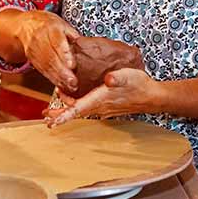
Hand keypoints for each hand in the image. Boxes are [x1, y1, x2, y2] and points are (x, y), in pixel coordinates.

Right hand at [16, 10, 79, 91]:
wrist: (26, 26)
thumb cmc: (47, 24)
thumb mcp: (61, 23)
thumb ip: (72, 34)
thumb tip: (83, 46)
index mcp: (50, 28)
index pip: (58, 43)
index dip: (65, 55)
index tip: (73, 66)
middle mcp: (40, 40)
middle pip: (51, 58)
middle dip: (63, 72)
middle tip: (74, 82)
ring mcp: (34, 51)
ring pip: (46, 67)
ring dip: (59, 79)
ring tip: (70, 87)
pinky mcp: (32, 60)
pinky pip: (42, 70)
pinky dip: (53, 79)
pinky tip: (61, 85)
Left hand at [45, 68, 162, 126]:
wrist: (152, 96)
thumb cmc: (139, 85)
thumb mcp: (128, 76)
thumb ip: (118, 78)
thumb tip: (108, 79)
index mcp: (100, 99)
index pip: (78, 109)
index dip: (63, 116)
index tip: (51, 122)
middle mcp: (100, 107)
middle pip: (75, 112)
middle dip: (59, 115)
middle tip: (45, 116)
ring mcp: (103, 108)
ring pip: (81, 111)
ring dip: (67, 110)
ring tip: (53, 110)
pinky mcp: (107, 106)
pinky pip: (88, 108)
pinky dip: (77, 106)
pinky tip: (74, 100)